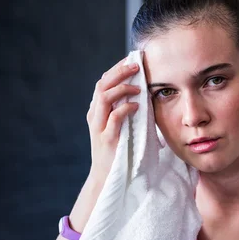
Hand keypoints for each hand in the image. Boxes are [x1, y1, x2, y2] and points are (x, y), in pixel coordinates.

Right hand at [86, 57, 140, 185]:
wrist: (108, 178)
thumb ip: (126, 113)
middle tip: (136, 66)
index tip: (132, 61)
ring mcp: (99, 128)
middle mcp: (94, 116)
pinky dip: (125, 108)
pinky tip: (137, 106)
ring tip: (138, 86)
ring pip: (104, 98)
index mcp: (97, 112)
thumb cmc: (119, 153)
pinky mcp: (107, 140)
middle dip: (119, 72)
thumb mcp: (121, 129)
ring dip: (122, 88)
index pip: (102, 83)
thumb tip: (144, 95)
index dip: (116, 70)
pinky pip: (114, 118)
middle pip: (101, 85)